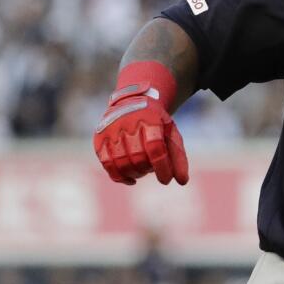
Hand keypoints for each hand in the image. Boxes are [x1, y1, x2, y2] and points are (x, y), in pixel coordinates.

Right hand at [94, 61, 188, 185]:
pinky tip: (131, 179)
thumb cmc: (156, 123)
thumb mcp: (171, 133)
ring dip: (135, 173)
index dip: (162, 168)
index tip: (166, 180)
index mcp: (150, 120)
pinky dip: (119, 177)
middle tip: (152, 168)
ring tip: (143, 170)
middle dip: (148, 169)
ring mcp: (111, 131)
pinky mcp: (100, 139)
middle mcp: (128, 123)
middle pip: (138, 158)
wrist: (132, 102)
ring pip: (122, 163)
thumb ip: (178, 156)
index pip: (155, 149)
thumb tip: (182, 181)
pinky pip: (107, 165)